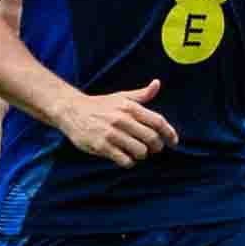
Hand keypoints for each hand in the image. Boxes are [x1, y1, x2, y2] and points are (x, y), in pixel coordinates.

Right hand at [58, 80, 175, 166]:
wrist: (70, 110)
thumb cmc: (100, 105)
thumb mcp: (121, 97)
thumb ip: (141, 94)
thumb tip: (157, 84)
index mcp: (130, 108)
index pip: (158, 122)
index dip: (169, 133)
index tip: (174, 142)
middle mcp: (122, 120)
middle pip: (152, 138)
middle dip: (156, 147)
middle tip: (152, 149)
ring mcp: (111, 133)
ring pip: (140, 151)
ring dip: (142, 155)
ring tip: (137, 153)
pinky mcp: (101, 146)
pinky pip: (124, 160)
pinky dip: (129, 162)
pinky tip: (125, 158)